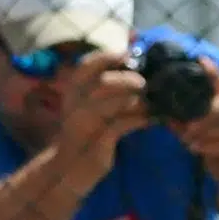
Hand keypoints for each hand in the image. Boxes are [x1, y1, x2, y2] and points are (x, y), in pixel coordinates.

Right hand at [50, 47, 149, 173]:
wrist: (68, 166)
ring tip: (150, 104)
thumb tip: (133, 66)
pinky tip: (150, 120)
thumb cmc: (83, 131)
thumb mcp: (87, 106)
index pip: (86, 66)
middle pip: (104, 82)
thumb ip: (104, 88)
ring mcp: (86, 122)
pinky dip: (140, 119)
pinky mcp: (99, 139)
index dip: (107, 56)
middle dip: (128, 80)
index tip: (127, 53)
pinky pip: (123, 123)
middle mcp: (76, 104)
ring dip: (138, 100)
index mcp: (72, 92)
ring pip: (116, 102)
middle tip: (143, 84)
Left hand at [162, 54, 218, 191]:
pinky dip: (211, 146)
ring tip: (188, 140)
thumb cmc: (216, 145)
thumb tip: (160, 114)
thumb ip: (181, 123)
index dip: (212, 71)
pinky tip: (196, 148)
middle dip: (205, 115)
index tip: (200, 59)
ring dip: (205, 132)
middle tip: (186, 128)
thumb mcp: (197, 132)